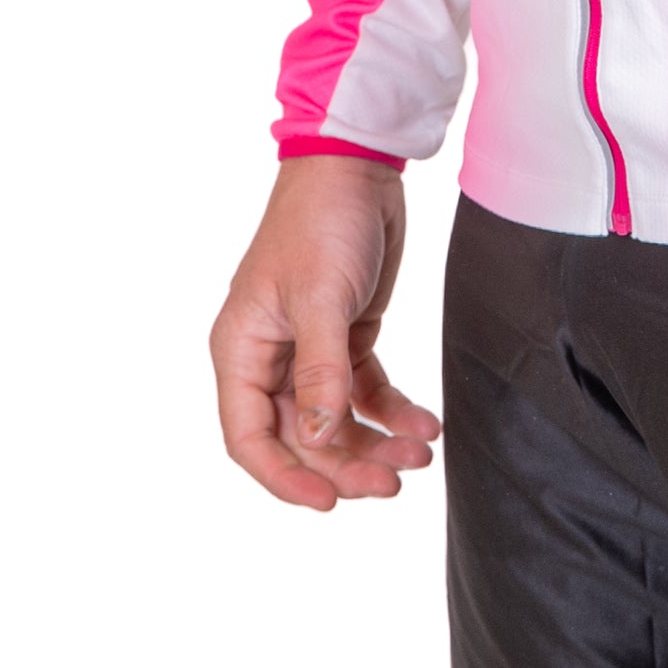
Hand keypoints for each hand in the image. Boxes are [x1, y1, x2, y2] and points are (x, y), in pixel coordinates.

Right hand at [210, 155, 439, 510]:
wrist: (358, 165)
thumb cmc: (321, 220)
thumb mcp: (321, 297)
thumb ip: (320, 372)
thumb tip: (317, 441)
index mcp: (242, 349)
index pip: (249, 437)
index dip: (284, 477)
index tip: (328, 502)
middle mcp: (271, 356)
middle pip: (301, 437)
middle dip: (345, 464)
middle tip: (393, 482)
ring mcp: (310, 349)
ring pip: (337, 421)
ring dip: (375, 443)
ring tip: (420, 454)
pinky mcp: (347, 336)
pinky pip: (366, 392)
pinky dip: (393, 413)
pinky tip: (425, 426)